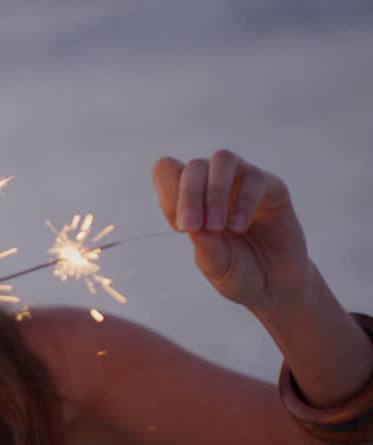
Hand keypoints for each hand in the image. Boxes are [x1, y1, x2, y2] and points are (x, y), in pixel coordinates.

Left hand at [153, 150, 309, 309]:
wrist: (276, 285)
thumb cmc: (238, 272)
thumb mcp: (215, 267)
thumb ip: (204, 249)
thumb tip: (193, 228)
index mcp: (191, 199)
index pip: (168, 170)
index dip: (169, 193)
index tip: (181, 228)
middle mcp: (215, 184)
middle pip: (194, 165)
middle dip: (189, 195)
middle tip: (194, 227)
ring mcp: (243, 182)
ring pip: (223, 160)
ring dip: (215, 192)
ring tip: (217, 226)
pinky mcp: (272, 187)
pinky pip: (255, 178)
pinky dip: (243, 201)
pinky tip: (239, 226)